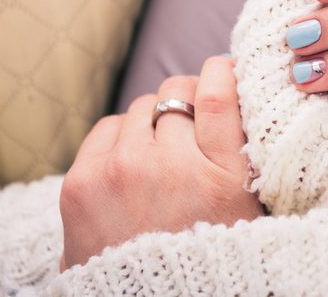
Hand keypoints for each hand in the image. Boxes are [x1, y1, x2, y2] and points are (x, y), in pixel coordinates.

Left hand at [59, 57, 261, 269]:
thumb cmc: (206, 256)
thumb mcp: (245, 210)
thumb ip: (240, 150)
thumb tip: (228, 80)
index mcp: (224, 177)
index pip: (218, 91)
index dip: (219, 70)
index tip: (221, 71)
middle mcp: (173, 167)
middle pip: (176, 92)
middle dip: (184, 102)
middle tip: (187, 129)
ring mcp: (123, 171)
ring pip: (139, 106)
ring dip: (152, 123)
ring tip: (158, 157)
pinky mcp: (82, 182)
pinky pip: (106, 127)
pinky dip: (120, 138)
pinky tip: (129, 165)